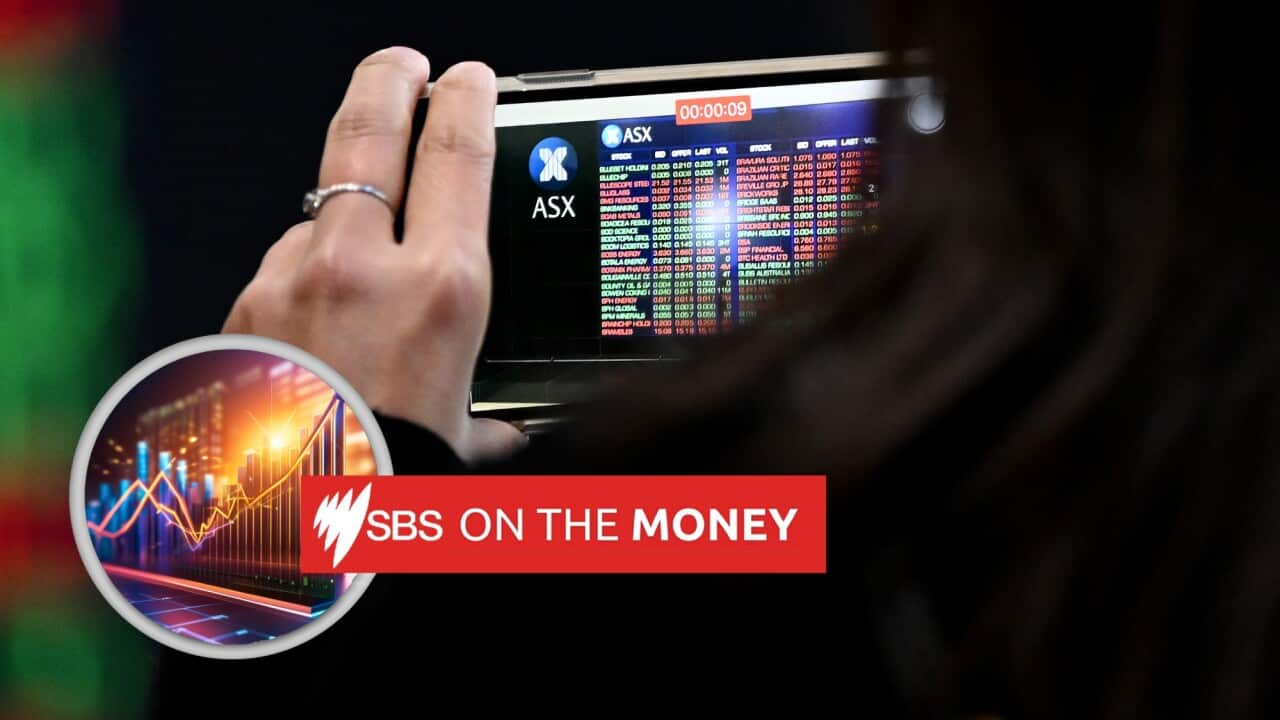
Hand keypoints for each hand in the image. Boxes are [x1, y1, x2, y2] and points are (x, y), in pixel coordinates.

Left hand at [223, 47, 524, 462]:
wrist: (292, 538)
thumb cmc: (388, 487)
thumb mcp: (463, 441)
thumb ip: (485, 421)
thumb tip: (502, 435)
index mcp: (439, 292)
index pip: (456, 154)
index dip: (466, 100)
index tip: (468, 80)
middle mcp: (360, 270)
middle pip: (370, 131)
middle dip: (389, 79)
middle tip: (402, 63)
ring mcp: (289, 282)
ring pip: (323, 214)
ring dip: (345, 225)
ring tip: (362, 287)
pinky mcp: (242, 309)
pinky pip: (284, 268)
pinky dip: (304, 281)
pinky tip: (318, 330)